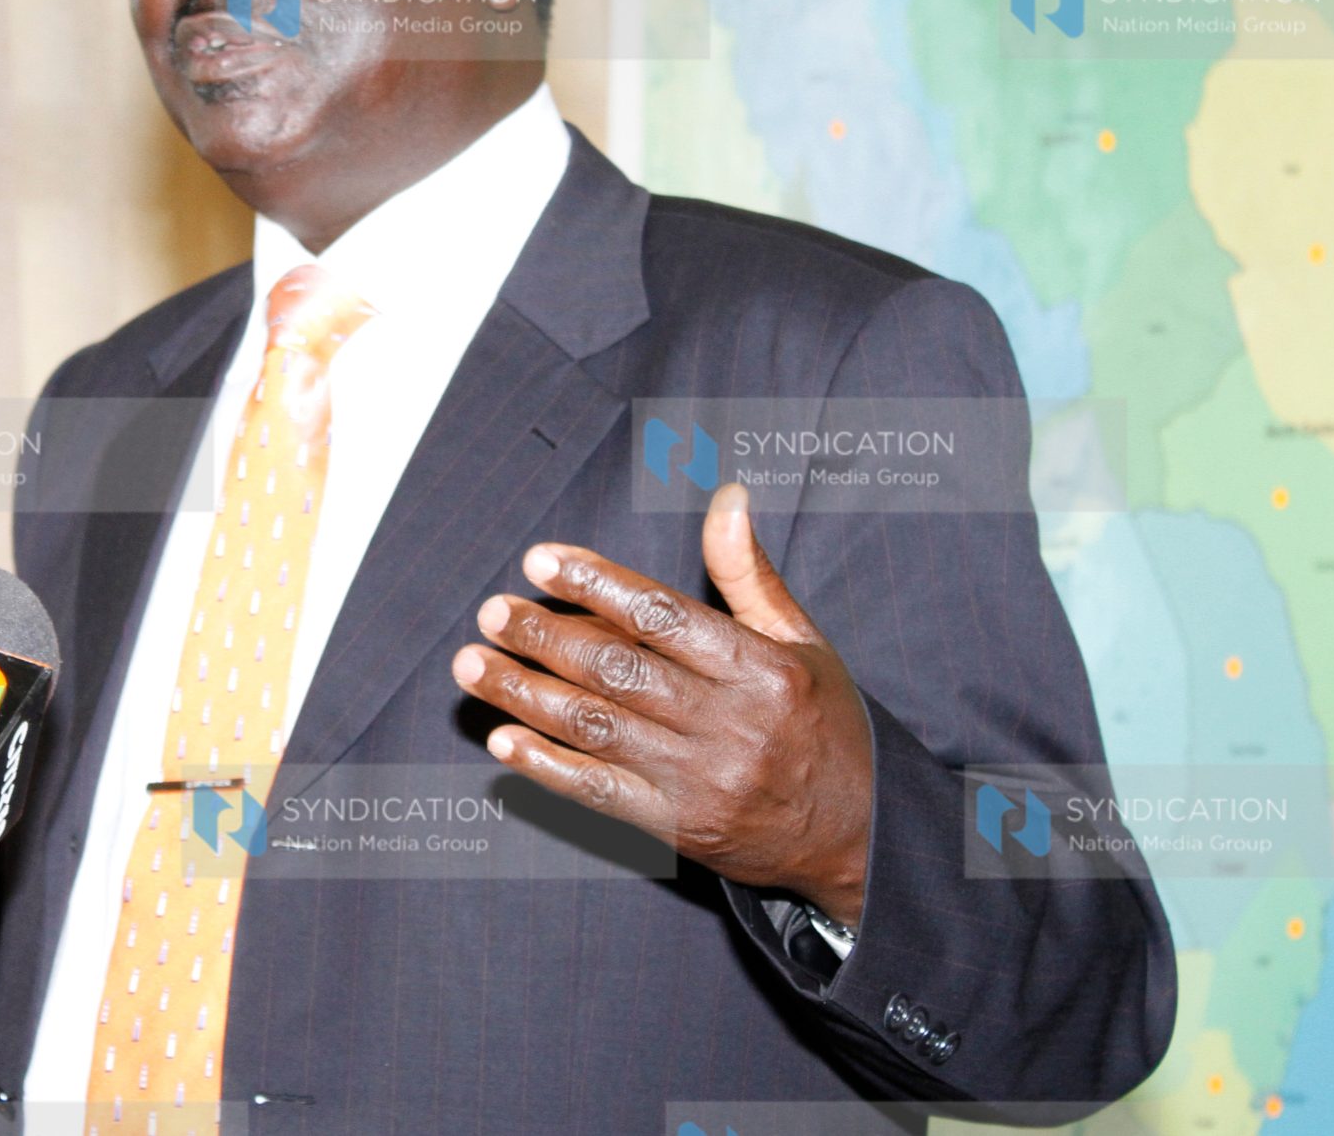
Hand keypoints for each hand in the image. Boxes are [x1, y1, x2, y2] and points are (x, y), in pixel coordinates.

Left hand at [449, 483, 875, 925]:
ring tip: (474, 665)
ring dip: (527, 695)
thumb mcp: (803, 643)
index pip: (663, 616)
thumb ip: (750, 574)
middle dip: (545, 638)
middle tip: (491, 612)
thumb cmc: (825, 725)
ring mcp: (703, 781)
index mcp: (762, 669)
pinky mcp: (681, 828)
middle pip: (619, 671)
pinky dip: (548, 767)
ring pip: (598, 728)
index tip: (539, 560)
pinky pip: (602, 793)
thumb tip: (727, 496)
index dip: (595, 584)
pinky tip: (503, 740)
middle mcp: (732, 724)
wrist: (860, 837)